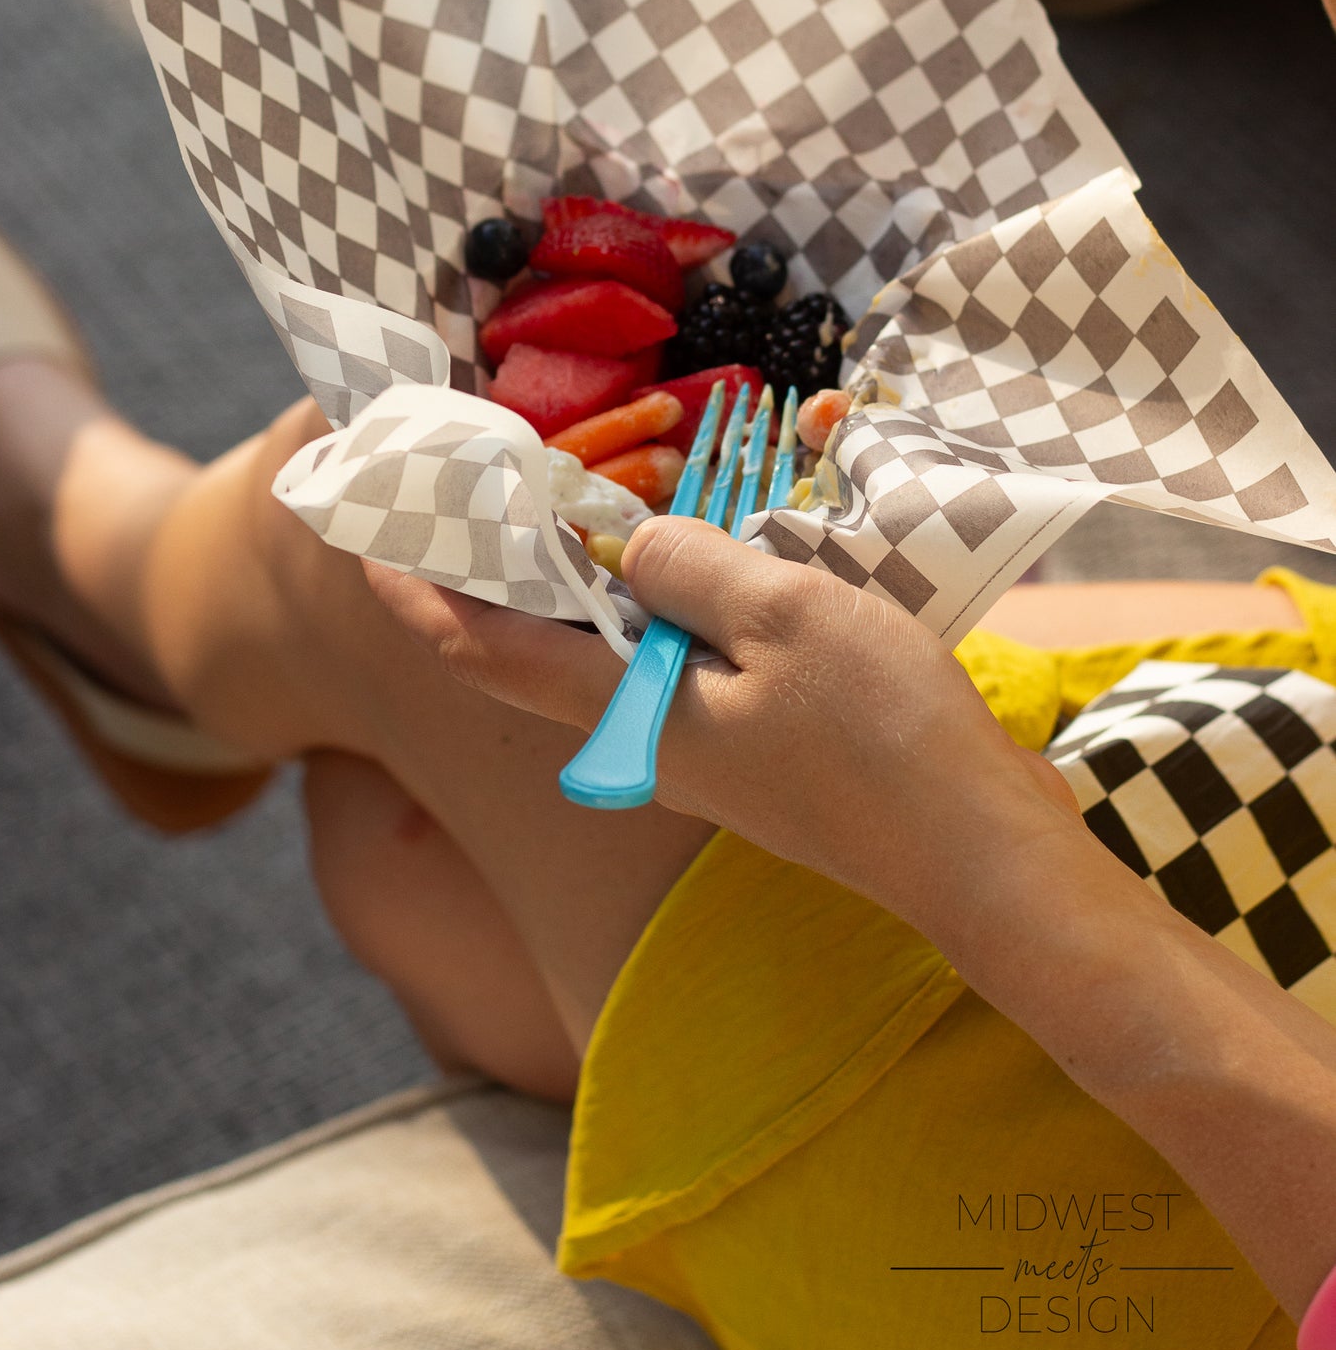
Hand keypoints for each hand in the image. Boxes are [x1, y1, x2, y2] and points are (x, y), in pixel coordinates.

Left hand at [362, 517, 1078, 942]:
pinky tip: (679, 561)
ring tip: (559, 506)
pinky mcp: (760, 749)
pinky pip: (676, 662)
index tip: (369, 531)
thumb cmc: (880, 738)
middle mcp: (646, 740)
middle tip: (466, 490)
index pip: (486, 649)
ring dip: (572, 583)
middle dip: (489, 574)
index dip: (420, 589)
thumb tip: (617, 543)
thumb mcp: (781, 615)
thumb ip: (686, 568)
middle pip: (536, 649)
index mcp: (629, 713)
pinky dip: (652, 604)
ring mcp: (705, 750)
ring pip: (608, 652)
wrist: (980, 858)